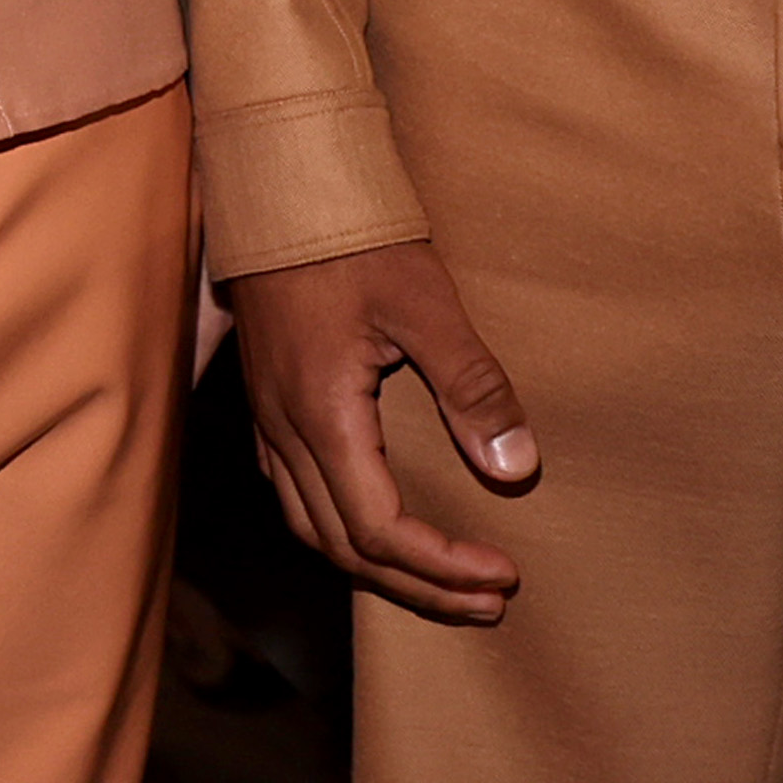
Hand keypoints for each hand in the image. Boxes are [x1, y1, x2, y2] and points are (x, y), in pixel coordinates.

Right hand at [231, 240, 538, 622]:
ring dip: (378, 568)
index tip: (505, 574)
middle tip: (489, 602)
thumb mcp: (425, 302)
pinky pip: (296, 495)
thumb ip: (472, 385)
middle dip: (418, 586)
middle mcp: (283, 429)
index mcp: (321, 415)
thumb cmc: (351, 234)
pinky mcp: (267, 401)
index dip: (443, 566)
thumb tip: (516, 469)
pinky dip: (343, 531)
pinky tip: (380, 525)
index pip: (378, 530)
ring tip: (443, 583)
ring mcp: (268, 417)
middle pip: (343, 547)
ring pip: (312, 528)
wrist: (278, 180)